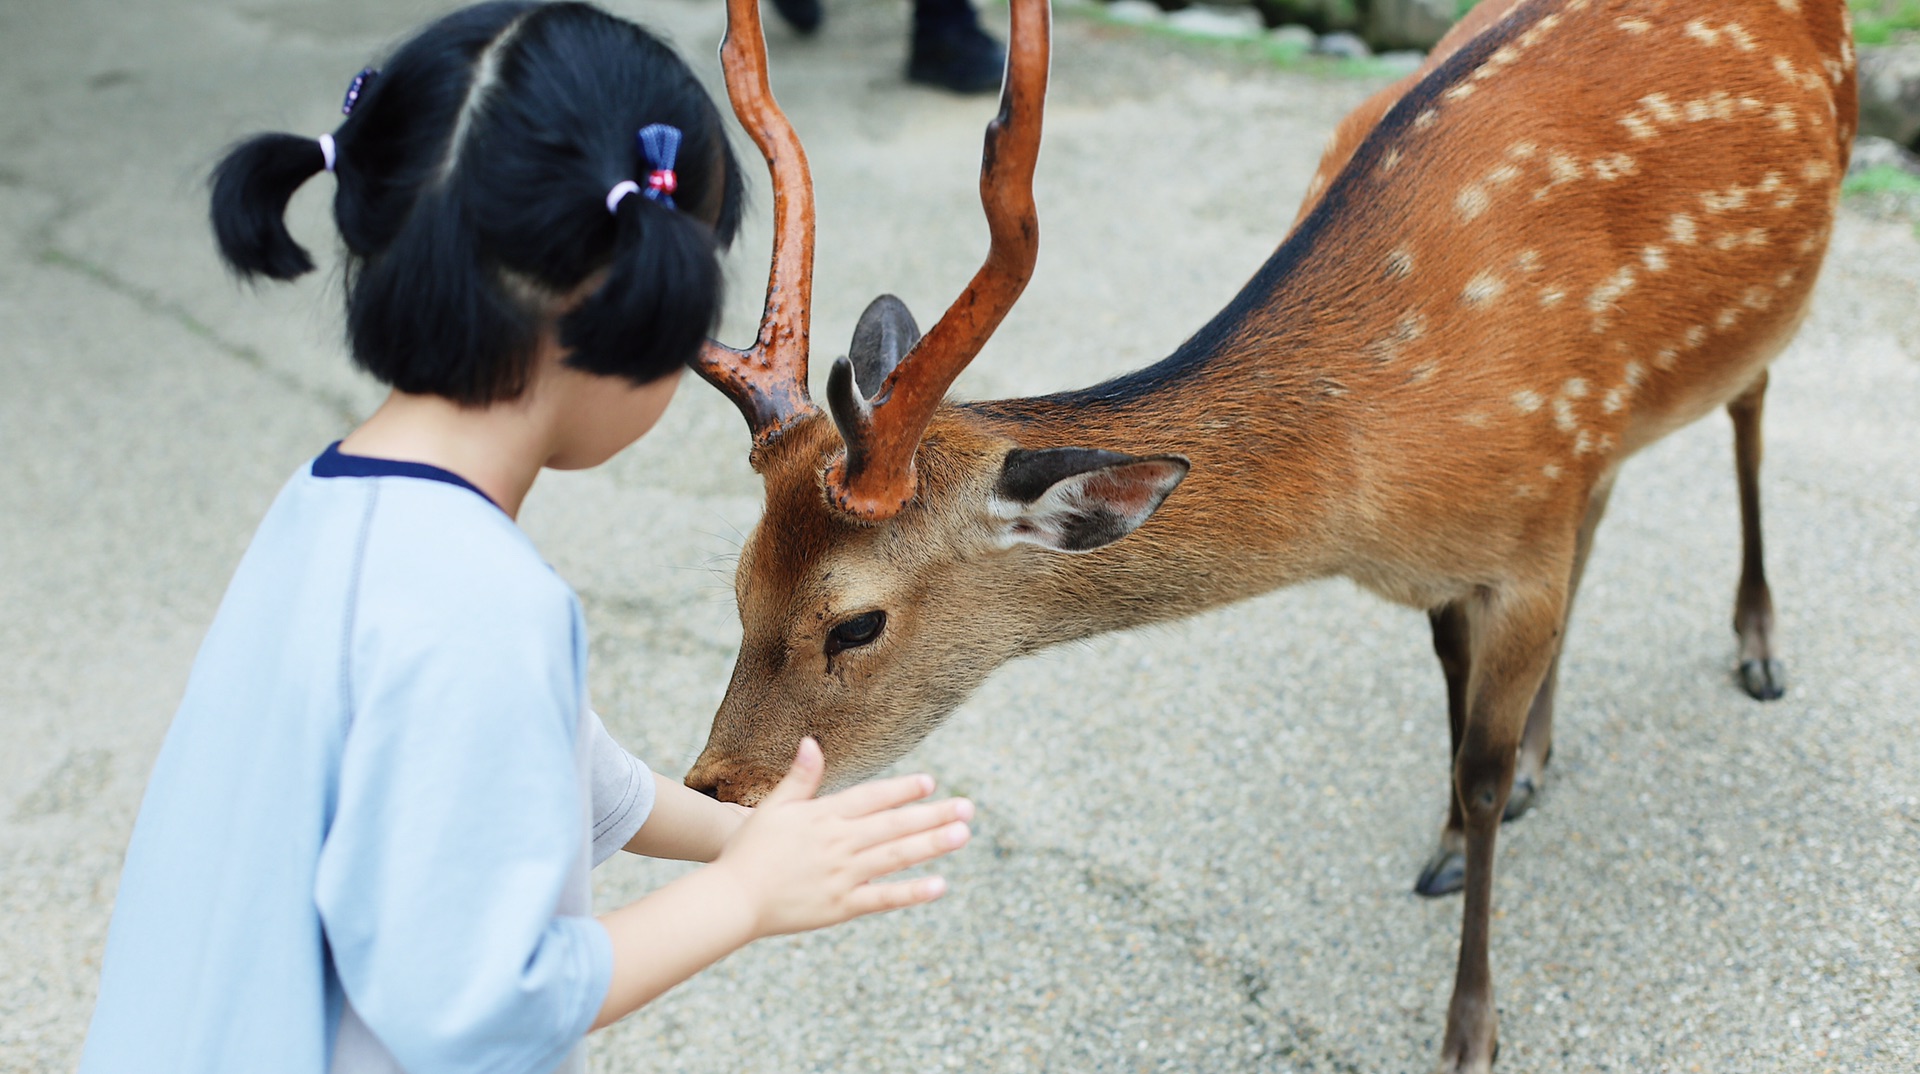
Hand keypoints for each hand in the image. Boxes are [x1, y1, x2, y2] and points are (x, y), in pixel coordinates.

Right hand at [711, 738, 971, 938]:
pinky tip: (939, 885)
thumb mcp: (772, 807)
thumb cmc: (750, 851)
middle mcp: (838, 843)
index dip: (901, 789)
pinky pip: (882, 898)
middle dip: (932, 815)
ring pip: (895, 857)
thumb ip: (799, 778)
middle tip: (968, 808)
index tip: (930, 783)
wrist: (732, 899)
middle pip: (893, 825)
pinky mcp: (841, 906)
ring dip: (931, 844)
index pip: (871, 797)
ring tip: (962, 834)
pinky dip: (911, 892)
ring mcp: (842, 875)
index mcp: (823, 816)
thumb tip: (812, 742)